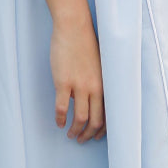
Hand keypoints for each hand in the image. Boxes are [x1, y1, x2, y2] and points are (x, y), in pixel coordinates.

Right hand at [49, 13, 105, 141]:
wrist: (74, 27)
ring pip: (80, 119)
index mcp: (105, 84)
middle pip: (95, 121)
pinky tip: (58, 122)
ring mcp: (79, 86)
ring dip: (75, 131)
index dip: (103, 130)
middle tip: (81, 139)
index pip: (109, 115)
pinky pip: (61, 108)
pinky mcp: (63, 82)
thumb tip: (90, 98)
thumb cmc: (85, 43)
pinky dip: (60, 119)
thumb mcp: (98, 66)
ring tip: (70, 134)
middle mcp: (95, 88)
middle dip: (88, 135)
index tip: (96, 136)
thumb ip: (97, 82)